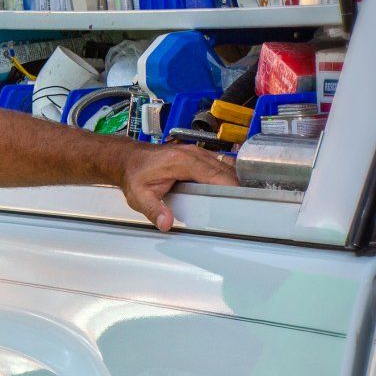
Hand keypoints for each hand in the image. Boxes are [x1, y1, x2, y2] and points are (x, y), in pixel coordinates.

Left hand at [117, 143, 237, 231]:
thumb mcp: (139, 196)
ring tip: (245, 199)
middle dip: (239, 187)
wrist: (128, 159)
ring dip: (236, 180)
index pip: (215, 175)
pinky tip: (233, 188)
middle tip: (248, 205)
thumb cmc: (134, 174)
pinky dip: (228, 174)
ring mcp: (196, 152)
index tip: (243, 201)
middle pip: (225, 170)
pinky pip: (219, 163)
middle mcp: (192, 153)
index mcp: (181, 161)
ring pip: (225, 165)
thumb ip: (154, 210)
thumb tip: (166, 223)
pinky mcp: (197, 154)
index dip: (231, 188)